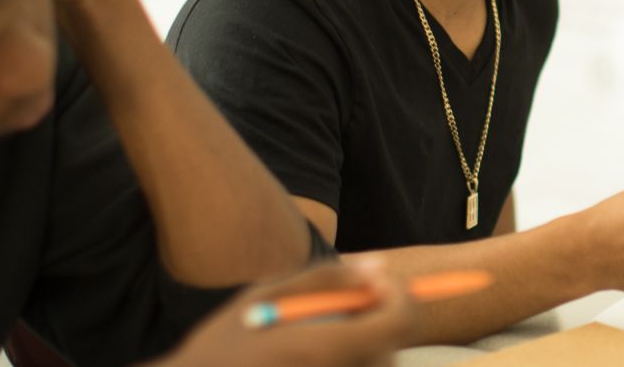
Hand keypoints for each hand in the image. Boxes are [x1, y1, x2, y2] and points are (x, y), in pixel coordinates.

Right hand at [154, 257, 414, 366]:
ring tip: (310, 339)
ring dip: (361, 347)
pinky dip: (345, 362)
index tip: (379, 284)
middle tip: (342, 310)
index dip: (400, 296)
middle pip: (390, 348)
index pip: (399, 319)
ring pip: (375, 364)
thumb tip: (378, 266)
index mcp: (326, 346)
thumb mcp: (265, 295)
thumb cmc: (224, 344)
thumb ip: (325, 278)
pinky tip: (306, 359)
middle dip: (376, 322)